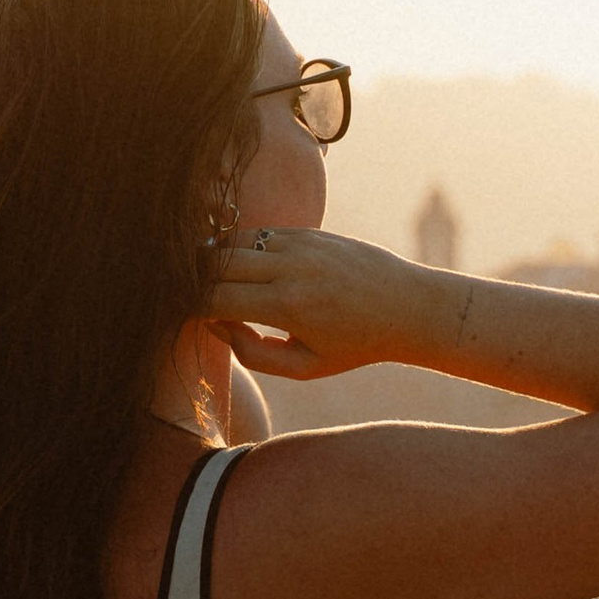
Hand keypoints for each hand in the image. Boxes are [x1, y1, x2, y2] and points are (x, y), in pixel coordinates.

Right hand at [200, 229, 455, 380]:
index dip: (194, 309)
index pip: (216, 300)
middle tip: (194, 297)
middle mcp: (290, 268)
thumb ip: (253, 354)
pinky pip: (258, 232)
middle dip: (197, 282)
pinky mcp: (308, 231)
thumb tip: (216, 326)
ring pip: (232, 242)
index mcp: (288, 307)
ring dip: (214, 260)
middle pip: (215, 264)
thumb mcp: (305, 367)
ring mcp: (299, 244)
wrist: (407, 307)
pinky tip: (239, 265)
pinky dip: (240, 247)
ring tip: (211, 280)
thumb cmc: (355, 345)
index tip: (192, 318)